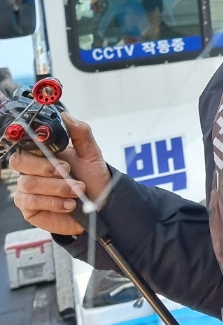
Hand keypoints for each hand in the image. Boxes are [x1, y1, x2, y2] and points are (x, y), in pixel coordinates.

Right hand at [11, 115, 110, 237]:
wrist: (100, 203)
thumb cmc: (91, 177)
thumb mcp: (91, 153)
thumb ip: (80, 133)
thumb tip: (66, 116)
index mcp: (41, 153)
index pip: (24, 144)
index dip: (35, 146)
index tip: (54, 151)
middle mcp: (30, 170)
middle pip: (20, 162)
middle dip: (46, 167)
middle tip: (68, 171)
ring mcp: (27, 189)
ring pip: (29, 184)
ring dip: (57, 187)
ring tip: (77, 190)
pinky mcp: (29, 208)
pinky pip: (32, 203)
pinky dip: (54, 203)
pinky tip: (69, 205)